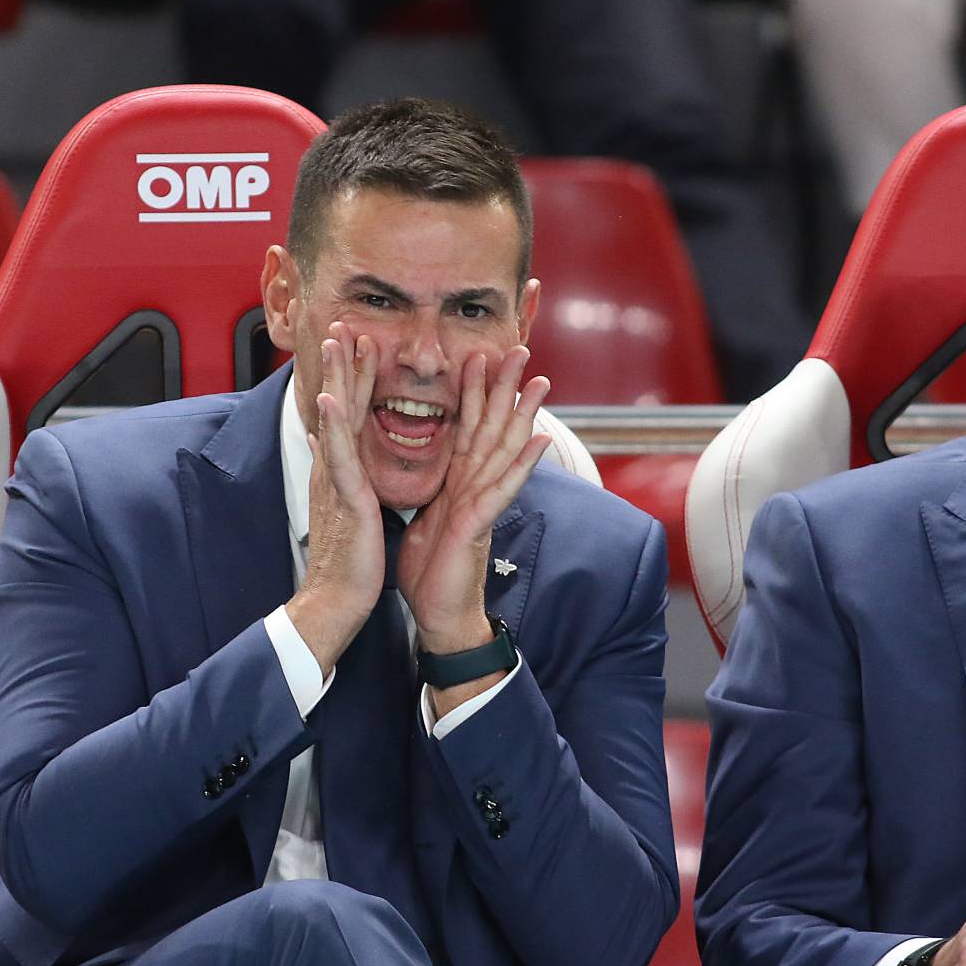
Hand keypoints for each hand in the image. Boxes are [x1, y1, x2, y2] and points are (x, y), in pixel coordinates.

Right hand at [285, 329, 385, 673]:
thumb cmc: (348, 564)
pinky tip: (328, 399)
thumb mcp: (350, 512)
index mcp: (341, 472)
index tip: (359, 342)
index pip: (348, 414)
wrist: (334, 600)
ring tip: (336, 342)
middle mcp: (334, 468)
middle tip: (344, 321)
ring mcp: (334, 480)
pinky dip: (331, 426)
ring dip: (335, 378)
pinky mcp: (342, 498)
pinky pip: (337, 456)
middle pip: (338, 404)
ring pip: (335, 419)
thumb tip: (338, 458)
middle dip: (341, 362)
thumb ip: (346, 482)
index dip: (353, 377)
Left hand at [398, 345, 550, 673]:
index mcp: (457, 485)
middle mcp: (475, 489)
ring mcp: (482, 505)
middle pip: (492, 429)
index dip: (472, 393)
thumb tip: (429, 478)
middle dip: (504, 389)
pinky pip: (502, 490)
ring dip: (523, 415)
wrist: (438, 617)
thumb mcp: (422, 521)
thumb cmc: (429, 574)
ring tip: (540, 381)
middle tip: (519, 348)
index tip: (477, 356)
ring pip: (504, 450)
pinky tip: (542, 441)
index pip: (466, 429)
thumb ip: (431, 494)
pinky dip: (523, 466)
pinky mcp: (479, 525)